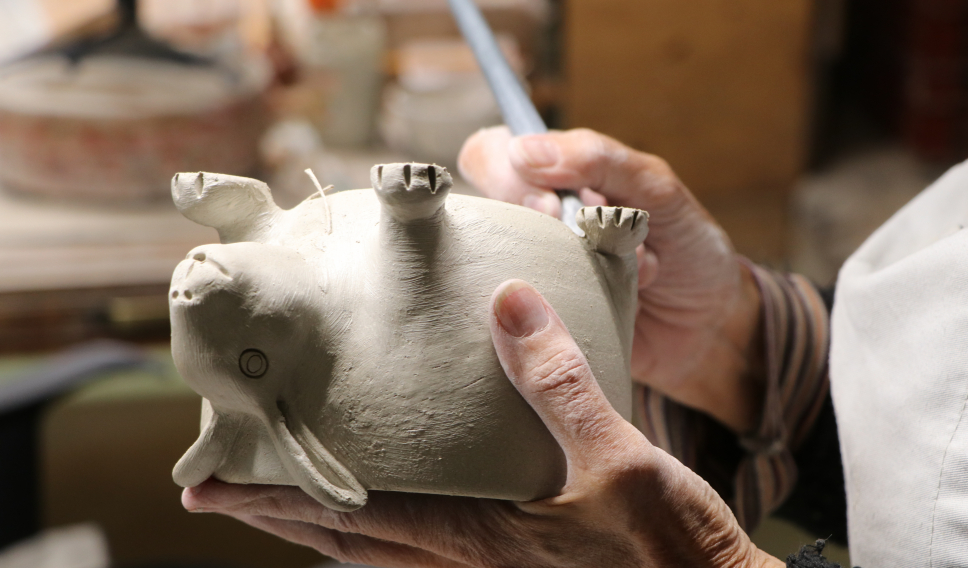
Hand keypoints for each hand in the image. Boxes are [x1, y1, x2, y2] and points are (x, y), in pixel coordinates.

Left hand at [183, 280, 780, 567]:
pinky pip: (427, 557)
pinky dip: (386, 537)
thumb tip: (509, 304)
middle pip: (350, 545)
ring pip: (383, 557)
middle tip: (219, 494)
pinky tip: (390, 518)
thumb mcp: (618, 455)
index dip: (280, 498)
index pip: (355, 515)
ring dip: (325, 530)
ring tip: (284, 503)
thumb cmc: (670, 549)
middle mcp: (472, 564)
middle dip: (278, 519)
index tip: (217, 481)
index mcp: (482, 537)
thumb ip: (559, 381)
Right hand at [458, 128, 764, 431]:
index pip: (491, 155)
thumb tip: (525, 149)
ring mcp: (528, 278)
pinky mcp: (535, 330)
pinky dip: (571, 312)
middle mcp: (530, 226)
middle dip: (529, 223)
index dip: (504, 173)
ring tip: (622, 275)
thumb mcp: (657, 189)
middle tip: (572, 238)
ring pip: (497, 268)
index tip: (548, 203)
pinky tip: (615, 308)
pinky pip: (517, 322)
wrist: (712, 328)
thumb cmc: (685, 247)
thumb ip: (600, 158)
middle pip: (480, 210)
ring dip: (567, 270)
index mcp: (554, 179)